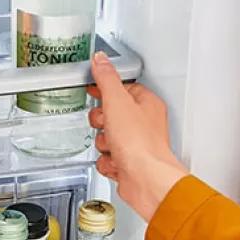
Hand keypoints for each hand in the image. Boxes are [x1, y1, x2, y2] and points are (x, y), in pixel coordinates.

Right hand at [88, 52, 188, 221]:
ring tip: (113, 147)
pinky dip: (107, 161)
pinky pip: (107, 158)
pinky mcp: (129, 164)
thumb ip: (106, 79)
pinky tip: (115, 162)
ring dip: (104, 143)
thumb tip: (100, 60)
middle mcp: (144, 123)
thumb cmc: (140, 143)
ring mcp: (136, 144)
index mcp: (146, 104)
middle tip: (105, 124)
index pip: (122, 88)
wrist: (146, 179)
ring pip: (106, 137)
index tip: (93, 88)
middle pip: (110, 114)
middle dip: (102, 122)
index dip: (105, 89)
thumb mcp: (117, 101)